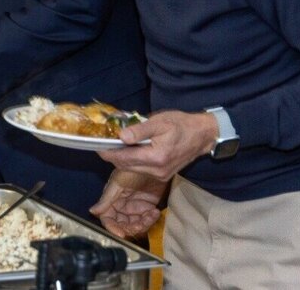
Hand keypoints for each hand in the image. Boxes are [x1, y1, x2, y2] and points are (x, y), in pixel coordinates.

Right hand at [89, 170, 166, 237]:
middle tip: (139, 225)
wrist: (154, 164)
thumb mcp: (117, 183)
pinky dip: (152, 219)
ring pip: (136, 226)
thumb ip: (106, 199)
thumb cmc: (132, 169)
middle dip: (131, 228)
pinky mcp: (148, 209)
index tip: (120, 234)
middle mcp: (122, 207)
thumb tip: (93, 211)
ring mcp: (136, 209)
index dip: (112, 227)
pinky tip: (155, 211)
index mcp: (112, 201)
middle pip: (123, 226)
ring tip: (150, 215)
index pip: (108, 219)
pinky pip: (148, 221)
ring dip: (143, 224)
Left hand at [96, 110, 218, 181]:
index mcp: (156, 157)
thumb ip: (139, 130)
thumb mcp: (160, 122)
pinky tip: (128, 150)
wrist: (203, 135)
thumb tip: (121, 136)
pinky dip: (131, 161)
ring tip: (113, 145)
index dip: (107, 152)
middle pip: (125, 165)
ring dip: (120, 158)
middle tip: (102, 144)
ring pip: (131, 169)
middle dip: (111, 155)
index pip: (124, 157)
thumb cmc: (181, 125)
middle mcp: (157, 171)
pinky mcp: (162, 176)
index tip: (96, 145)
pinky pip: (140, 170)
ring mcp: (160, 175)